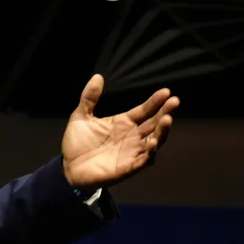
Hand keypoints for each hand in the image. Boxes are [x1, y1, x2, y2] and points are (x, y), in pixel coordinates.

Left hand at [61, 74, 177, 188]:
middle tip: (175, 101)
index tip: (166, 91)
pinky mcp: (129, 167)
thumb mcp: (81, 116)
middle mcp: (132, 136)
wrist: (69, 167)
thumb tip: (98, 76)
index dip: (155, 102)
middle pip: (154, 123)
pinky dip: (151, 152)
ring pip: (155, 140)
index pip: (144, 110)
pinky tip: (153, 142)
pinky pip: (145, 159)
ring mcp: (133, 151)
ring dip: (162, 131)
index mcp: (124, 123)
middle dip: (165, 112)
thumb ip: (89, 98)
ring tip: (167, 119)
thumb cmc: (77, 142)